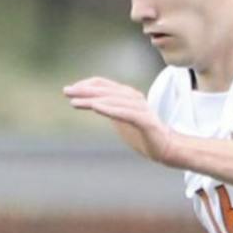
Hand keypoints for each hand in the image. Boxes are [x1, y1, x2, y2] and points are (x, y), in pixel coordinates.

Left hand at [64, 76, 180, 165]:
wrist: (166, 147)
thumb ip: (109, 108)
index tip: (70, 90)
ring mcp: (140, 108)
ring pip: (113, 100)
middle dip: (84, 90)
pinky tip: (96, 107)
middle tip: (66, 92)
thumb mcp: (120, 118)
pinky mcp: (145, 121)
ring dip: (93, 99)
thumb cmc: (142, 133)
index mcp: (127, 95)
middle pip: (105, 90)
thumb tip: (90, 102)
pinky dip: (110, 109)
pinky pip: (125, 113)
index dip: (86, 85)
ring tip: (75, 101)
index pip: (103, 84)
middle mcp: (133, 97)